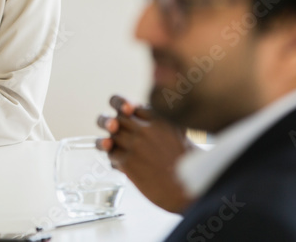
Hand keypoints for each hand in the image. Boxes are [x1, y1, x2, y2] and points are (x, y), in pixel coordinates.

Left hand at [97, 94, 193, 213]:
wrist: (187, 188)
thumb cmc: (185, 162)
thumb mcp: (178, 132)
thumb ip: (157, 121)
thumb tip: (134, 114)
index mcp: (158, 118)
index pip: (132, 106)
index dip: (123, 107)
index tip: (124, 113)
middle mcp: (145, 128)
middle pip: (118, 118)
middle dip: (110, 123)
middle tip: (112, 128)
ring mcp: (135, 144)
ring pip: (111, 136)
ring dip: (108, 142)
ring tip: (108, 146)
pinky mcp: (128, 162)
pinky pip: (111, 155)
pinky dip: (114, 160)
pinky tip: (120, 165)